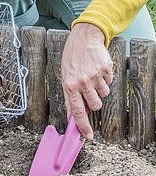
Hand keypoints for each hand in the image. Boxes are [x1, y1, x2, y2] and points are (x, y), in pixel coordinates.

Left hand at [61, 23, 112, 139]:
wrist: (83, 38)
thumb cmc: (72, 59)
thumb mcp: (65, 77)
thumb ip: (69, 97)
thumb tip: (72, 116)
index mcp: (70, 86)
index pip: (77, 111)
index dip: (83, 126)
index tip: (88, 136)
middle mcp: (82, 82)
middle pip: (95, 106)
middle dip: (94, 102)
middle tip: (90, 91)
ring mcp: (95, 75)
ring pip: (104, 94)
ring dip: (100, 88)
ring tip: (92, 76)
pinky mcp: (106, 69)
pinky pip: (110, 82)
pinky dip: (105, 78)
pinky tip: (97, 69)